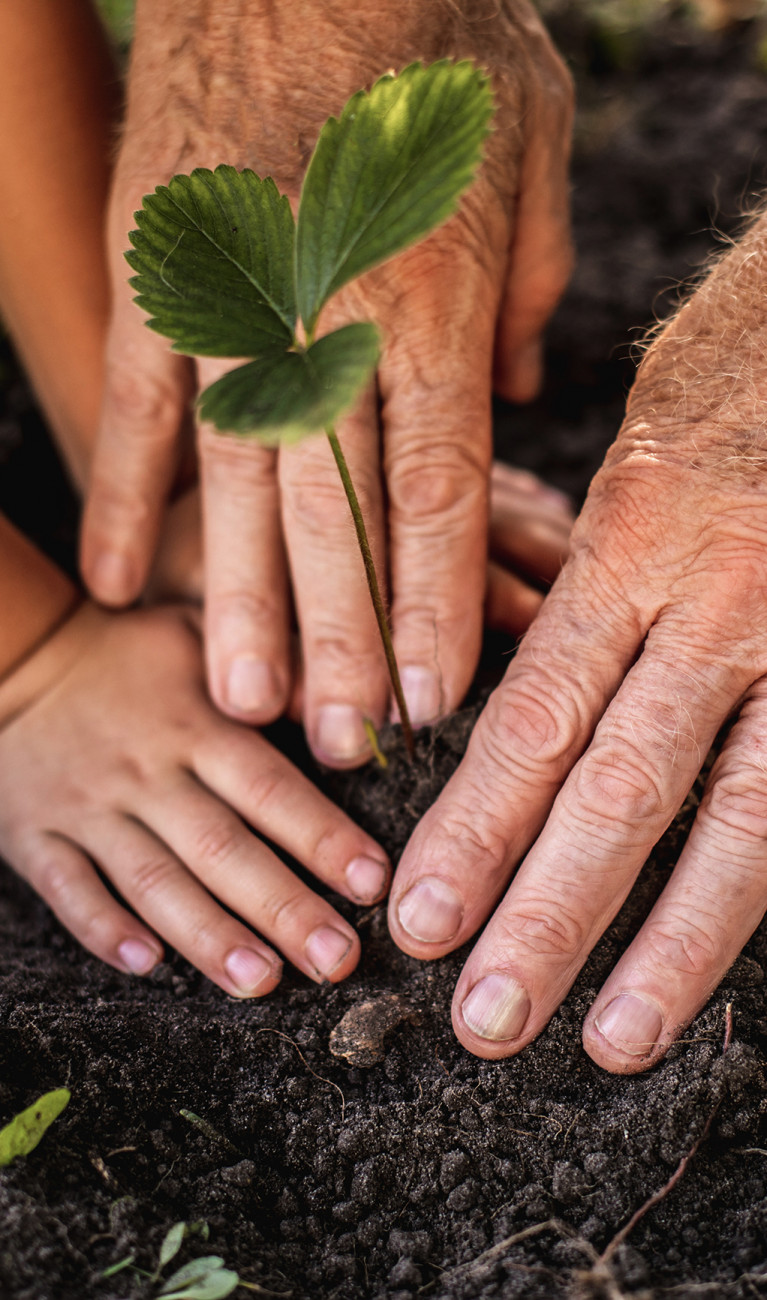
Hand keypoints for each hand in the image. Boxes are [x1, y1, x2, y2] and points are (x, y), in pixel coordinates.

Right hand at [0, 603, 388, 993]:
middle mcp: (148, 772)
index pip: (268, 788)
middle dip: (283, 908)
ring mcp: (89, 807)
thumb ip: (270, 672)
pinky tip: (147, 965)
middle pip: (222, 848)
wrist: (15, 659)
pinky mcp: (37, 834)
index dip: (322, 836)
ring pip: (153, 880)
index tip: (372, 882)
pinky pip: (68, 887)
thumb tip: (349, 708)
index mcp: (196, 725)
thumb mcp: (200, 635)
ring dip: (209, 936)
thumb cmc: (129, 655)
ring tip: (264, 980)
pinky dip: (104, 928)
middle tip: (337, 959)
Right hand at [80, 0, 572, 765]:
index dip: (434, 604)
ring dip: (241, 605)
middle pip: (339, 517)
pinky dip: (128, 504)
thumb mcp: (531, 142)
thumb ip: (531, 281)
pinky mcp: (156, 282)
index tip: (432, 696)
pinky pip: (139, 413)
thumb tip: (518, 387)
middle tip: (346, 746)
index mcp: (431, 300)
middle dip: (346, 641)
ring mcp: (232, 308)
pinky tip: (122, 587)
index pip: (438, 492)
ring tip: (246, 705)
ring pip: (236, 490)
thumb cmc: (428, 35)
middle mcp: (330, 324)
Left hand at [388, 210, 766, 1072]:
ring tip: (614, 1038)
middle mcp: (725, 602)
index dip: (477, 825)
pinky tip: (728, 960)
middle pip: (624, 784)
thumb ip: (583, 580)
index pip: (538, 712)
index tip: (422, 917)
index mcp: (637, 542)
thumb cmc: (738, 376)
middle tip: (485, 1017)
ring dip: (675, 939)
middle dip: (552, 911)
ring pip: (744, 813)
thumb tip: (518, 700)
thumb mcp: (636, 454)